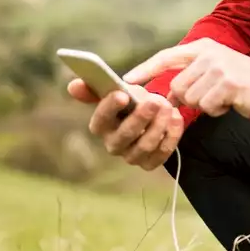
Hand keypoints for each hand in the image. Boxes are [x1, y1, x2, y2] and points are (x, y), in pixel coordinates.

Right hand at [66, 79, 183, 170]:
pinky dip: (171, 135)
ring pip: (145, 145)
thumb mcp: (115, 90)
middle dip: (141, 117)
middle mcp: (113, 144)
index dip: (109, 107)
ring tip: (169, 107)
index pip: (100, 119)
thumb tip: (73, 86)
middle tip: (156, 101)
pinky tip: (176, 118)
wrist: (152, 115)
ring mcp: (131, 156)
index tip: (123, 95)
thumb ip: (95, 87)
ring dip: (159, 125)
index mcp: (100, 125)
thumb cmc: (130, 101)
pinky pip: (162, 153)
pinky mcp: (149, 163)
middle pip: (125, 135)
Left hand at [123, 39, 249, 117]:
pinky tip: (228, 104)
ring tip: (221, 98)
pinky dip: (216, 111)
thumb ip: (190, 76)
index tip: (127, 79)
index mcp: (203, 47)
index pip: (167, 56)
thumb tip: (166, 96)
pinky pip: (206, 106)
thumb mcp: (214, 69)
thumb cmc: (239, 84)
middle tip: (208, 97)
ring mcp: (219, 68)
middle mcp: (209, 54)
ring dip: (204, 105)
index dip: (146, 69)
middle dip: (187, 99)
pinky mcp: (227, 84)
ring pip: (190, 99)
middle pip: (177, 86)